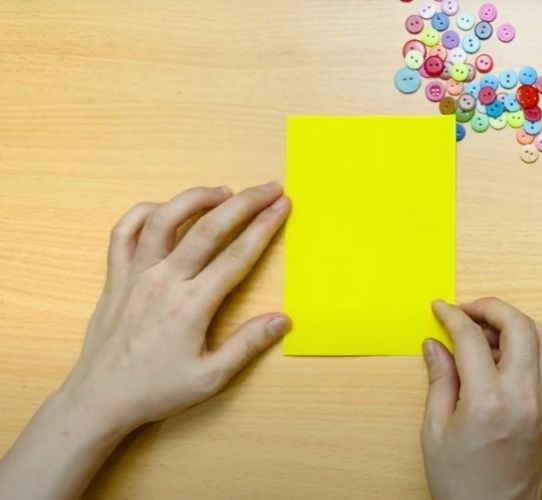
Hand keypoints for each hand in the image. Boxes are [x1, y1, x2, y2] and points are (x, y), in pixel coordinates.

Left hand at [60, 182, 291, 433]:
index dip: (263, 227)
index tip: (282, 206)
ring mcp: (135, 274)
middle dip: (243, 203)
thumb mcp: (210, 378)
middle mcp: (164, 281)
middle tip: (267, 188)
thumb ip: (247, 346)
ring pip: (165, 219)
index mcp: (191, 305)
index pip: (236, 255)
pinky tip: (166, 209)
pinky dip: (144, 212)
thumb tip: (282, 320)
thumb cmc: (157, 390)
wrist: (100, 398)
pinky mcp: (115, 276)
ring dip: (196, 198)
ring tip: (223, 192)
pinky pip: (125, 232)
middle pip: (208, 228)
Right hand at [421, 298, 541, 499]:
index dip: (453, 316)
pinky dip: (532, 343)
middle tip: (466, 311)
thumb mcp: (435, 431)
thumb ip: (439, 380)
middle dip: (490, 307)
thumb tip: (435, 344)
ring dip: (518, 322)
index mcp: (487, 402)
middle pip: (519, 325)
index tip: (441, 309)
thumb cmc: (462, 484)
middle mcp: (523, 396)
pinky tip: (505, 353)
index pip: (472, 338)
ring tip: (488, 332)